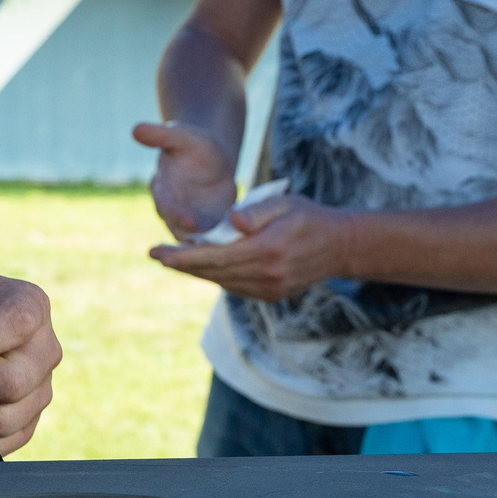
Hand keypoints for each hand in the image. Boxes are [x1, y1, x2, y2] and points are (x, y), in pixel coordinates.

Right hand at [132, 120, 238, 239]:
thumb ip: (160, 135)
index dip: (177, 215)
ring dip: (212, 249)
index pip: (165, 206)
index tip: (191, 222)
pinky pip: (217, 242)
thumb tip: (136, 128)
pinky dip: (227, 247)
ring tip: (231, 253)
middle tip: (213, 247)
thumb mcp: (180, 135)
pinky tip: (246, 249)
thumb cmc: (193, 143)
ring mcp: (191, 224)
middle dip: (196, 241)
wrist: (211, 157)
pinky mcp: (209, 230)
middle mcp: (173, 212)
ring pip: (199, 242)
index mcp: (162, 190)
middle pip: (180, 232)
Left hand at [151, 191, 358, 301]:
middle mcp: (267, 274)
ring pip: (222, 281)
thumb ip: (256, 211)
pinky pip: (235, 286)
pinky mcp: (272, 295)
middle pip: (213, 272)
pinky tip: (202, 266)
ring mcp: (270, 288)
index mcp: (267, 249)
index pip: (214, 256)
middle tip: (155, 254)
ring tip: (172, 259)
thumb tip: (230, 220)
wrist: (341, 246)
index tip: (157, 253)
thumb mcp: (284, 202)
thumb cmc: (308, 216)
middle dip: (181, 264)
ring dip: (196, 271)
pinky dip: (216, 276)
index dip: (183, 256)